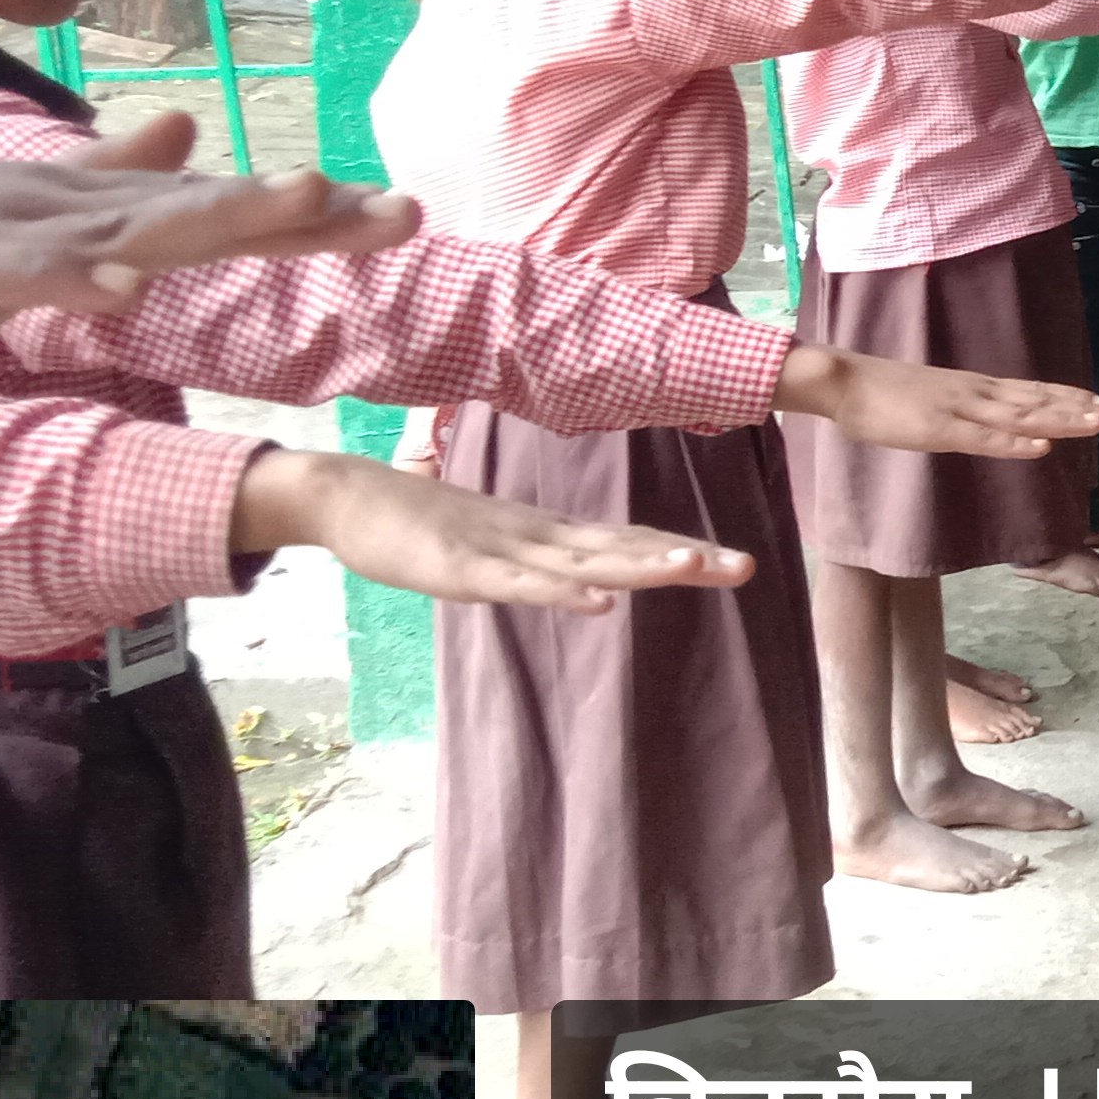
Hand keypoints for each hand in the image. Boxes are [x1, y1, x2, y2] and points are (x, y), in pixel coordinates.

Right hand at [0, 114, 423, 377]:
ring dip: (213, 218)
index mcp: (62, 215)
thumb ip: (91, 186)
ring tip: (307, 203)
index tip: (406, 216)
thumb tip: (186, 131)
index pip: (207, 211)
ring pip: (117, 229)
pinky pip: (2, 284)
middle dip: (302, 211)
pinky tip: (125, 291)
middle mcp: (38, 213)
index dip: (307, 214)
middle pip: (192, 209)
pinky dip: (65, 284)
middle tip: (408, 211)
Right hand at [232, 446, 751, 611]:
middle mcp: (538, 537)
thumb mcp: (493, 548)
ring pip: (583, 562)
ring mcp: (503, 551)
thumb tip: (587, 579)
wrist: (349, 495)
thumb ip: (539, 563)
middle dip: (686, 558)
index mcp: (548, 534)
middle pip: (624, 547)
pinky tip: (601, 603)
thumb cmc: (420, 524)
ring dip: (638, 565)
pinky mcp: (463, 570)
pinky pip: (521, 585)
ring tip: (694, 567)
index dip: (681, 552)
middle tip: (748, 567)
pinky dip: (563, 593)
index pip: (628, 541)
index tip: (735, 563)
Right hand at [775, 346, 1098, 457]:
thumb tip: (989, 420)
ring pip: (1021, 418)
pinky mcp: (939, 430)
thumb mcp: (936, 400)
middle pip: (1038, 402)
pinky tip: (1039, 449)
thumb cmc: (885, 394)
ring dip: (1061, 422)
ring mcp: (960, 410)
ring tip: (1097, 425)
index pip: (1034, 392)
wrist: (845, 381)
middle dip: (1082, 410)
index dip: (1071, 398)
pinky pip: (982, 439)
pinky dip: (1013, 444)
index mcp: (976, 388)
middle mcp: (978, 394)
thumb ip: (965, 410)